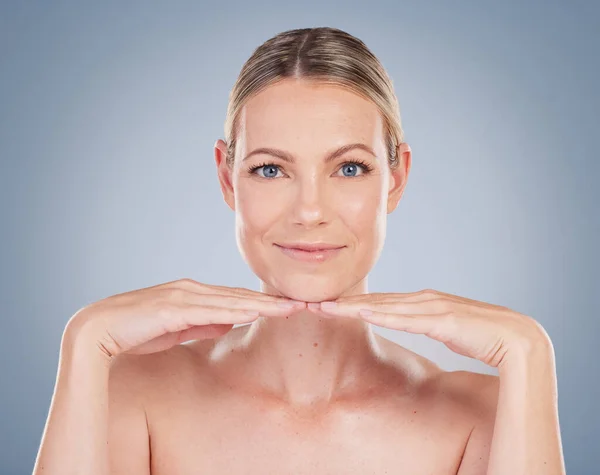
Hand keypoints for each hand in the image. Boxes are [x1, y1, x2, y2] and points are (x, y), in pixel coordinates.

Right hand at [64, 278, 304, 358]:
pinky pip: (210, 310)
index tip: (290, 307)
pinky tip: (256, 312)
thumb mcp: (177, 329)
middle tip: (304, 303)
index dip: (264, 303)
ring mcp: (181, 296)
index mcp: (192, 294)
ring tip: (291, 308)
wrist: (97, 331)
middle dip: (272, 301)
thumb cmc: (135, 331)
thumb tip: (230, 321)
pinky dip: (235, 310)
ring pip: (230, 301)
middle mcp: (190, 290)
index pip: (235, 299)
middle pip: (239, 296)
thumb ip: (202, 322)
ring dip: (262, 304)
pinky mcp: (172, 307)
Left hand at [307, 289, 550, 367]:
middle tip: (311, 303)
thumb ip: (428, 323)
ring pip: (385, 307)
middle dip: (343, 303)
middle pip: (376, 301)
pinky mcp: (443, 321)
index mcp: (424, 302)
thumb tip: (413, 324)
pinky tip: (362, 313)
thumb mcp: (446, 330)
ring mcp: (433, 308)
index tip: (326, 307)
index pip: (381, 303)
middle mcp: (425, 299)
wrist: (518, 340)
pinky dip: (384, 315)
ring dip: (353, 307)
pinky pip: (407, 319)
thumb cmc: (482, 337)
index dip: (352, 304)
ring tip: (324, 308)